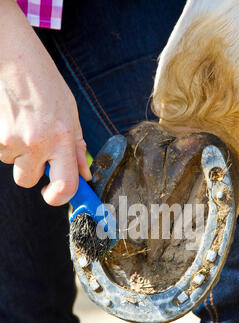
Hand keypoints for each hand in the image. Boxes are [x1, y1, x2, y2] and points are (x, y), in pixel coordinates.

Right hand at [0, 0, 90, 205]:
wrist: (16, 62)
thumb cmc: (46, 87)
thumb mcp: (71, 116)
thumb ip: (77, 149)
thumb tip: (84, 176)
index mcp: (62, 139)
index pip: (65, 186)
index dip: (60, 198)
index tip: (56, 195)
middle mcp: (37, 143)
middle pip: (28, 181)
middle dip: (32, 170)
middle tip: (37, 149)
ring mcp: (12, 140)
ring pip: (14, 165)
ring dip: (19, 153)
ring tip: (25, 127)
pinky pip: (2, 152)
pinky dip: (7, 142)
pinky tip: (13, 123)